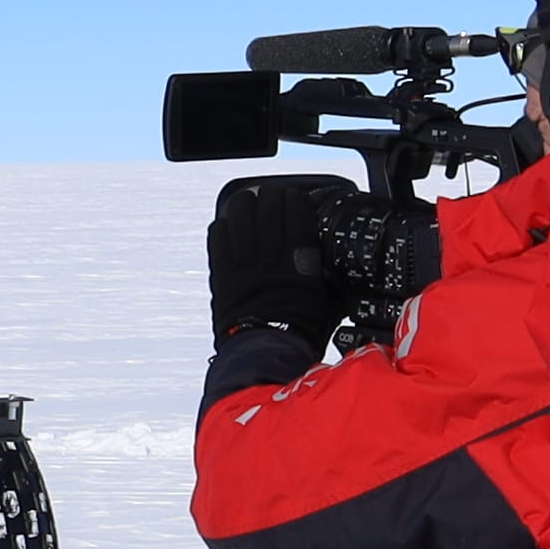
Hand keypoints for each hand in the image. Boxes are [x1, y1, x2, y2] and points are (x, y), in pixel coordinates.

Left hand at [204, 175, 360, 346]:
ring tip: (250, 206)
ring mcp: (243, 258)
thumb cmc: (300, 332)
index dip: (297, 198)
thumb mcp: (328, 298)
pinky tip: (230, 230)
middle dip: (272, 195)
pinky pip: (217, 234)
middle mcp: (270, 251)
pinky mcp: (222, 270)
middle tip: (274, 199)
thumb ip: (328, 274)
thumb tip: (332, 265)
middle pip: (267, 201)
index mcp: (300, 255)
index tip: (297, 201)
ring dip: (245, 203)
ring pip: (239, 210)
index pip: (296, 206)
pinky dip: (223, 227)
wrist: (266, 353)